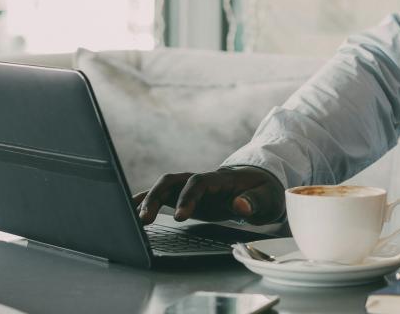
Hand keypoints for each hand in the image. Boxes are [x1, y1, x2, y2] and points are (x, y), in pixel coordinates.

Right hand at [132, 166, 284, 224]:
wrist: (259, 184)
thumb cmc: (264, 192)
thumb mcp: (268, 198)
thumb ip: (255, 201)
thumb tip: (240, 206)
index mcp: (221, 179)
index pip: (199, 183)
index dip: (187, 197)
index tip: (179, 216)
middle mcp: (201, 180)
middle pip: (173, 181)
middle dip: (156, 197)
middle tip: (145, 220)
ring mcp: (191, 187)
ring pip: (164, 187)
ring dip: (147, 200)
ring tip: (133, 220)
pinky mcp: (185, 197)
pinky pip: (163, 196)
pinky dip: (146, 201)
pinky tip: (131, 211)